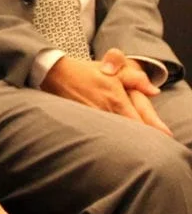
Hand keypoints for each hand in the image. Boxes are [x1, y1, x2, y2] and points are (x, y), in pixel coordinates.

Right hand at [41, 56, 170, 134]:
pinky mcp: (82, 124)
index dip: (150, 132)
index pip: (139, 124)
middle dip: (138, 138)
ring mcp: (93, 119)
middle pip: (128, 134)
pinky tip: (109, 140)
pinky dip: (107, 138)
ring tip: (126, 143)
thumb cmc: (86, 72)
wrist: (56, 74)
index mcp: (116, 101)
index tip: (157, 135)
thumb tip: (154, 91)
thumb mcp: (113, 70)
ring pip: (114, 136)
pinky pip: (99, 135)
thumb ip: (135, 79)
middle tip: (144, 143)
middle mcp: (105, 112)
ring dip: (122, 139)